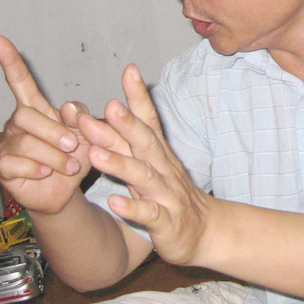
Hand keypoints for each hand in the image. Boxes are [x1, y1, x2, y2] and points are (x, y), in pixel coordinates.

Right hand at [0, 35, 94, 214]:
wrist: (66, 192)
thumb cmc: (75, 157)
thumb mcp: (87, 135)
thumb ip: (82, 119)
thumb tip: (67, 108)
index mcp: (37, 109)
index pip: (20, 81)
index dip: (10, 62)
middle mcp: (18, 123)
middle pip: (25, 115)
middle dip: (53, 131)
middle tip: (73, 147)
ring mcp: (8, 144)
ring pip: (25, 142)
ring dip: (54, 156)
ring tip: (69, 166)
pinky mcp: (4, 167)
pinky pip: (18, 163)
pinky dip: (40, 170)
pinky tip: (47, 174)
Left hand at [77, 63, 213, 265]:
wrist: (206, 232)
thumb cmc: (171, 194)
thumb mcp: (150, 165)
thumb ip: (127, 142)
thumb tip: (104, 111)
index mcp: (158, 154)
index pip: (150, 120)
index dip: (139, 97)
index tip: (130, 70)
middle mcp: (164, 169)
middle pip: (146, 143)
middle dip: (128, 125)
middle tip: (110, 106)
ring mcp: (166, 195)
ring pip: (144, 177)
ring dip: (121, 164)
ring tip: (96, 153)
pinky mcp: (166, 222)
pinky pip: (149, 215)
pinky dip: (132, 208)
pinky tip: (114, 202)